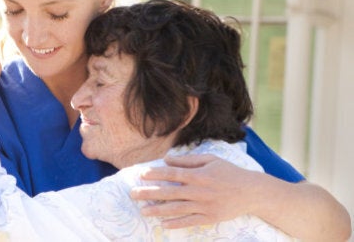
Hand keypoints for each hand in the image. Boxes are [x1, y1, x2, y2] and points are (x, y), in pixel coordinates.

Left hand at [130, 154, 260, 228]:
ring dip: (158, 210)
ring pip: (177, 209)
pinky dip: (177, 223)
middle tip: (132, 194)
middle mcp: (200, 191)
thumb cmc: (229, 172)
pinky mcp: (210, 217)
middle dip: (150, 193)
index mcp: (199, 174)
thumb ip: (187, 160)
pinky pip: (190, 221)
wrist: (252, 192)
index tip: (141, 175)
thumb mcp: (210, 160)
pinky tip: (163, 224)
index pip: (173, 174)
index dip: (156, 174)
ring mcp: (205, 205)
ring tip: (143, 211)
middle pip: (170, 192)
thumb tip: (167, 160)